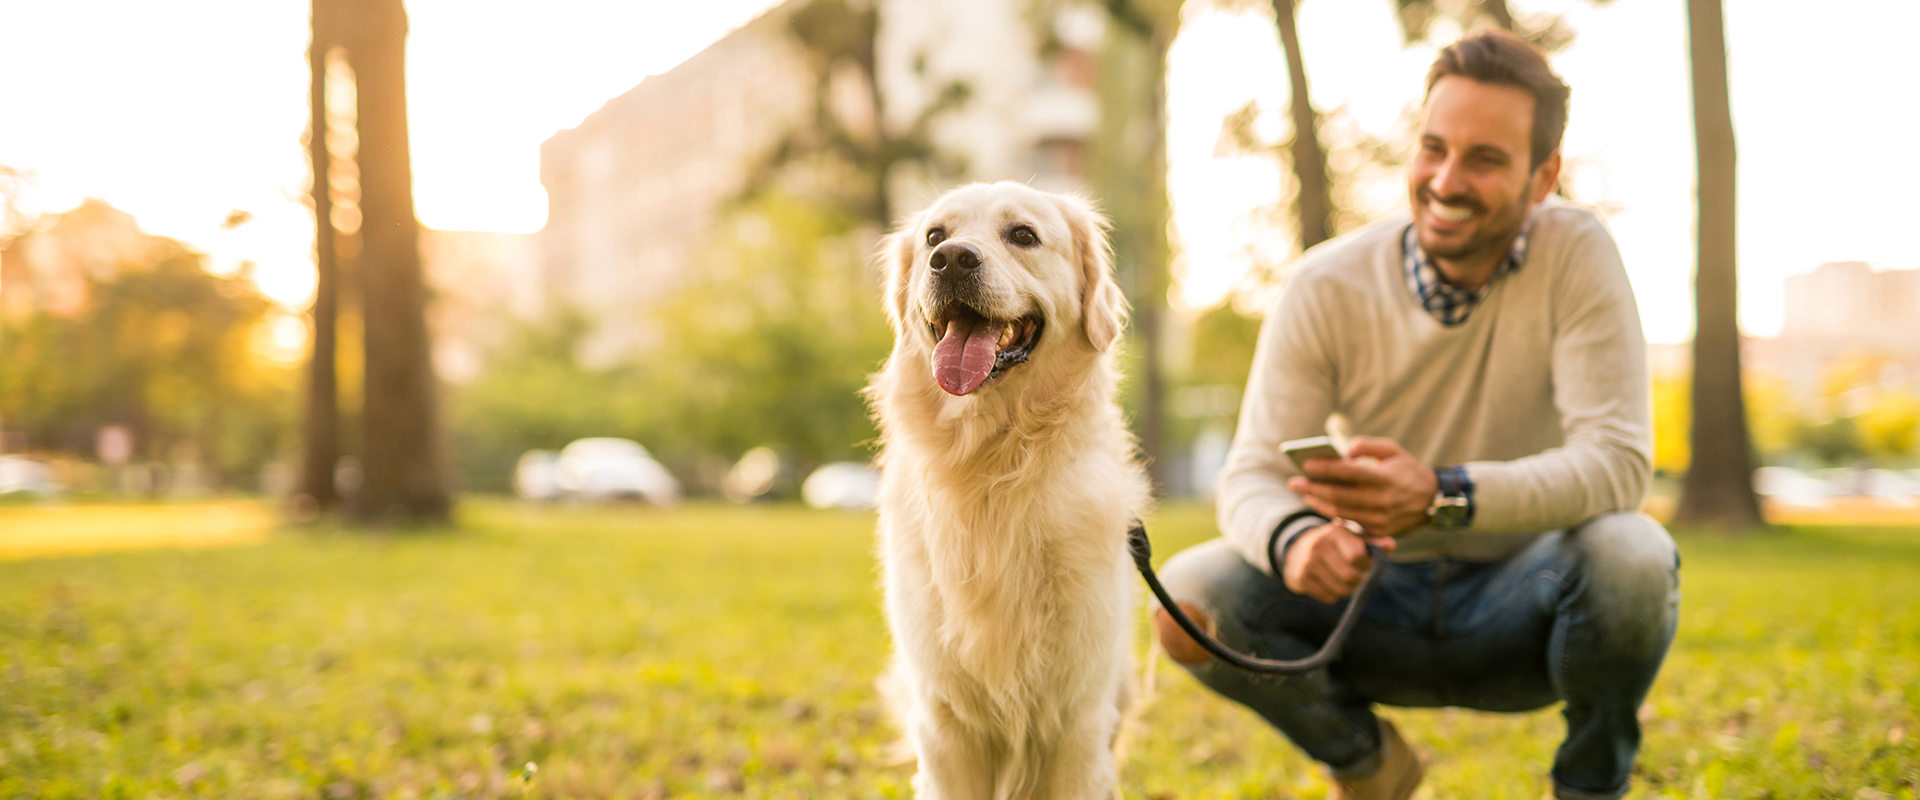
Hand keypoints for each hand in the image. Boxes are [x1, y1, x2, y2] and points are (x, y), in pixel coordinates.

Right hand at [1282, 522, 1396, 603]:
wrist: (1297, 548)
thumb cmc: (1335, 543)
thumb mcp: (1352, 537)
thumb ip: (1372, 542)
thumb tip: (1390, 545)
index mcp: (1335, 532)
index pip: (1357, 556)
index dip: (1367, 564)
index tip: (1366, 563)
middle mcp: (1318, 545)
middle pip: (1350, 576)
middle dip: (1359, 580)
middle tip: (1358, 576)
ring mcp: (1307, 563)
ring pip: (1341, 590)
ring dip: (1348, 589)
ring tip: (1345, 580)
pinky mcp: (1300, 579)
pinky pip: (1329, 598)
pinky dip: (1334, 595)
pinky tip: (1330, 583)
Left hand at [1286, 436, 1437, 538]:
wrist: (1433, 501)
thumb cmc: (1408, 471)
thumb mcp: (1393, 450)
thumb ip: (1367, 445)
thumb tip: (1344, 453)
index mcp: (1384, 478)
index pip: (1347, 473)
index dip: (1324, 469)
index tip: (1306, 465)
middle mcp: (1381, 500)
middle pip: (1338, 496)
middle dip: (1312, 488)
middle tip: (1294, 482)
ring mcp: (1379, 519)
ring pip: (1340, 512)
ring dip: (1318, 503)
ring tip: (1304, 493)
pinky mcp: (1379, 532)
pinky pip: (1350, 524)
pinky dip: (1332, 515)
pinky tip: (1320, 506)